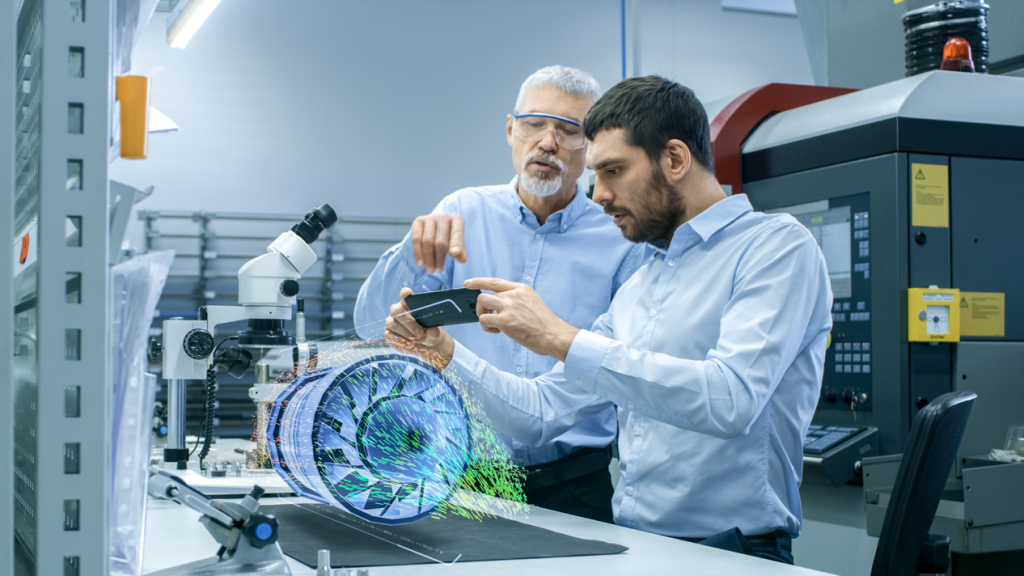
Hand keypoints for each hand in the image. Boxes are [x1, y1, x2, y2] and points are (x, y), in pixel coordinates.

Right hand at [384, 287, 454, 367]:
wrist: (426, 346)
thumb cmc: (430, 333)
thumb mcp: (435, 333)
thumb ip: (434, 332)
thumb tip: (433, 332)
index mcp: (410, 304)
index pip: (405, 294)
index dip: (405, 293)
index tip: (408, 294)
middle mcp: (398, 310)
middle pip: (396, 310)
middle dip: (409, 322)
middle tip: (421, 332)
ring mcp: (391, 322)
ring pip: (393, 324)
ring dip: (407, 333)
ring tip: (419, 340)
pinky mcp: (388, 334)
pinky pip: (390, 336)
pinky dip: (402, 341)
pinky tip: (411, 344)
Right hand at [411, 213, 466, 273]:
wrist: (436, 228)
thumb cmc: (449, 238)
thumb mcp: (458, 244)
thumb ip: (461, 252)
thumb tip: (461, 259)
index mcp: (457, 220)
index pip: (457, 232)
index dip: (456, 243)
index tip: (454, 254)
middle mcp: (443, 217)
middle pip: (440, 241)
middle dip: (439, 258)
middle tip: (438, 271)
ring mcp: (429, 218)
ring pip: (427, 241)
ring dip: (429, 259)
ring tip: (431, 270)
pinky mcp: (418, 221)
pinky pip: (416, 239)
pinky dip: (418, 253)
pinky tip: (421, 264)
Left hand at [464, 278, 579, 361]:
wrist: (554, 335)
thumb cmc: (544, 324)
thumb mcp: (532, 302)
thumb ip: (516, 300)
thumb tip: (498, 306)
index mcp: (521, 288)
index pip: (494, 282)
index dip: (478, 282)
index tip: (467, 284)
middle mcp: (514, 294)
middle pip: (485, 295)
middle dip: (482, 308)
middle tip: (489, 319)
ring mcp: (509, 306)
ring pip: (482, 303)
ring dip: (482, 315)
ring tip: (493, 325)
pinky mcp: (505, 320)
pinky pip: (483, 319)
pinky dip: (486, 327)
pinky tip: (497, 332)